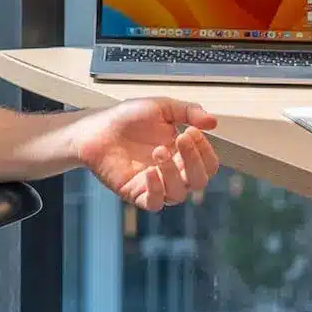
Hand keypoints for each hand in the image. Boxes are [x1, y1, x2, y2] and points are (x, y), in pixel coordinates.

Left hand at [72, 98, 221, 211]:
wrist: (97, 128)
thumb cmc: (128, 118)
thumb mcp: (162, 107)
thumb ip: (188, 112)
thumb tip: (214, 121)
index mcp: (182, 155)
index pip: (208, 164)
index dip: (205, 150)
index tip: (193, 130)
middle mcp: (172, 173)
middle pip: (199, 181)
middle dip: (194, 160)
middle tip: (181, 138)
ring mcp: (155, 185)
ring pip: (179, 194)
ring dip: (173, 172)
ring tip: (158, 151)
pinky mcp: (137, 193)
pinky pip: (155, 203)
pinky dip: (156, 190)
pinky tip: (149, 172)